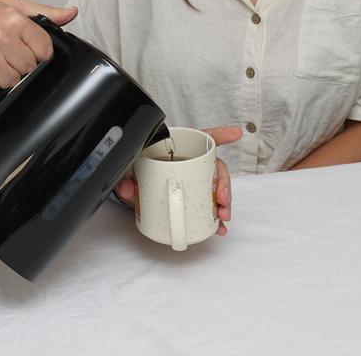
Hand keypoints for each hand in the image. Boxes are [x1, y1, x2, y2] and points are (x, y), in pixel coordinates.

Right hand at [0, 0, 77, 94]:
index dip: (35, 51)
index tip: (22, 47)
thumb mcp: (6, 5)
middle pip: (30, 67)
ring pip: (14, 81)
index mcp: (12, 20)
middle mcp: (0, 40)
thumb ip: (42, 12)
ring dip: (2, 74)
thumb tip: (70, 14)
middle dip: (17, 62)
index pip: (44, 49)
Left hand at [113, 126, 241, 235]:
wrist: (131, 189)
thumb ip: (124, 177)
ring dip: (224, 202)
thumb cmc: (134, 173)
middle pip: (214, 167)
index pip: (200, 138)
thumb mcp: (127, 172)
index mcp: (176, 150)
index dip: (219, 134)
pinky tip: (219, 226)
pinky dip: (215, 217)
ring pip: (216, 188)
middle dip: (224, 183)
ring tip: (223, 216)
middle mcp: (189, 163)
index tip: (235, 133)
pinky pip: (208, 205)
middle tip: (222, 199)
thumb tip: (129, 188)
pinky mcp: (192, 197)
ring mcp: (193, 181)